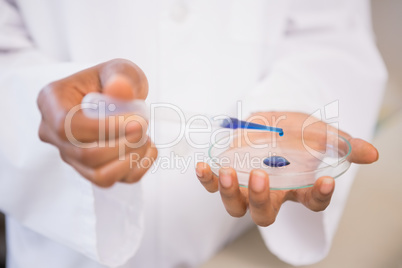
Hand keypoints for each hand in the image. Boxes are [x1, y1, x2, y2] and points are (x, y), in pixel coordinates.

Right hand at [37, 59, 157, 186]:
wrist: (114, 97)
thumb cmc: (112, 80)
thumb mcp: (120, 69)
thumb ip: (121, 76)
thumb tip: (119, 89)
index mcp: (52, 102)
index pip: (68, 127)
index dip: (104, 129)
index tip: (136, 121)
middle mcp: (54, 134)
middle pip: (85, 156)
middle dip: (123, 145)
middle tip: (144, 126)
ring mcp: (71, 156)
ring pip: (99, 176)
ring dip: (130, 160)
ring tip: (145, 138)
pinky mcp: (88, 170)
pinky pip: (112, 181)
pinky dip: (136, 169)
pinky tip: (148, 148)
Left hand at [196, 112, 377, 225]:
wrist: (271, 120)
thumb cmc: (297, 130)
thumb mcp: (320, 132)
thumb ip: (343, 143)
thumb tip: (372, 154)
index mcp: (298, 187)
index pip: (312, 201)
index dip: (319, 195)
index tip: (325, 179)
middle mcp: (272, 194)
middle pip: (266, 214)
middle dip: (263, 200)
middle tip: (262, 178)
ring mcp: (247, 187)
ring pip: (237, 206)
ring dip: (230, 193)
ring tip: (228, 173)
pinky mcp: (227, 175)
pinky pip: (214, 185)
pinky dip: (207, 180)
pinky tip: (203, 167)